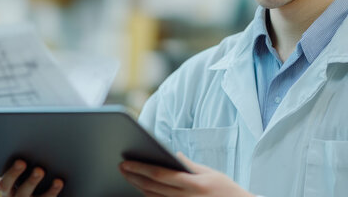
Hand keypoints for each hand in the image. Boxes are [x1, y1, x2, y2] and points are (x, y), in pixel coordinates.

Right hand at [0, 159, 63, 196]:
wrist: (30, 192)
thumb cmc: (22, 172)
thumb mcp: (17, 169)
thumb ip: (20, 160)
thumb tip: (32, 136)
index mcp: (8, 188)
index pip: (6, 183)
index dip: (13, 173)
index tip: (21, 162)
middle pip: (23, 192)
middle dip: (32, 181)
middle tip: (39, 170)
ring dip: (50, 191)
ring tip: (58, 181)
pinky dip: (55, 191)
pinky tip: (61, 182)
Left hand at [119, 152, 255, 196]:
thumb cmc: (227, 191)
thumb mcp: (211, 174)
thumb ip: (191, 165)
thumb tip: (175, 156)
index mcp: (193, 184)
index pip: (159, 175)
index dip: (140, 168)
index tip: (126, 162)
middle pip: (152, 187)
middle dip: (134, 177)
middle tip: (120, 167)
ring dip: (138, 187)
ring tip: (127, 177)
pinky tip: (141, 190)